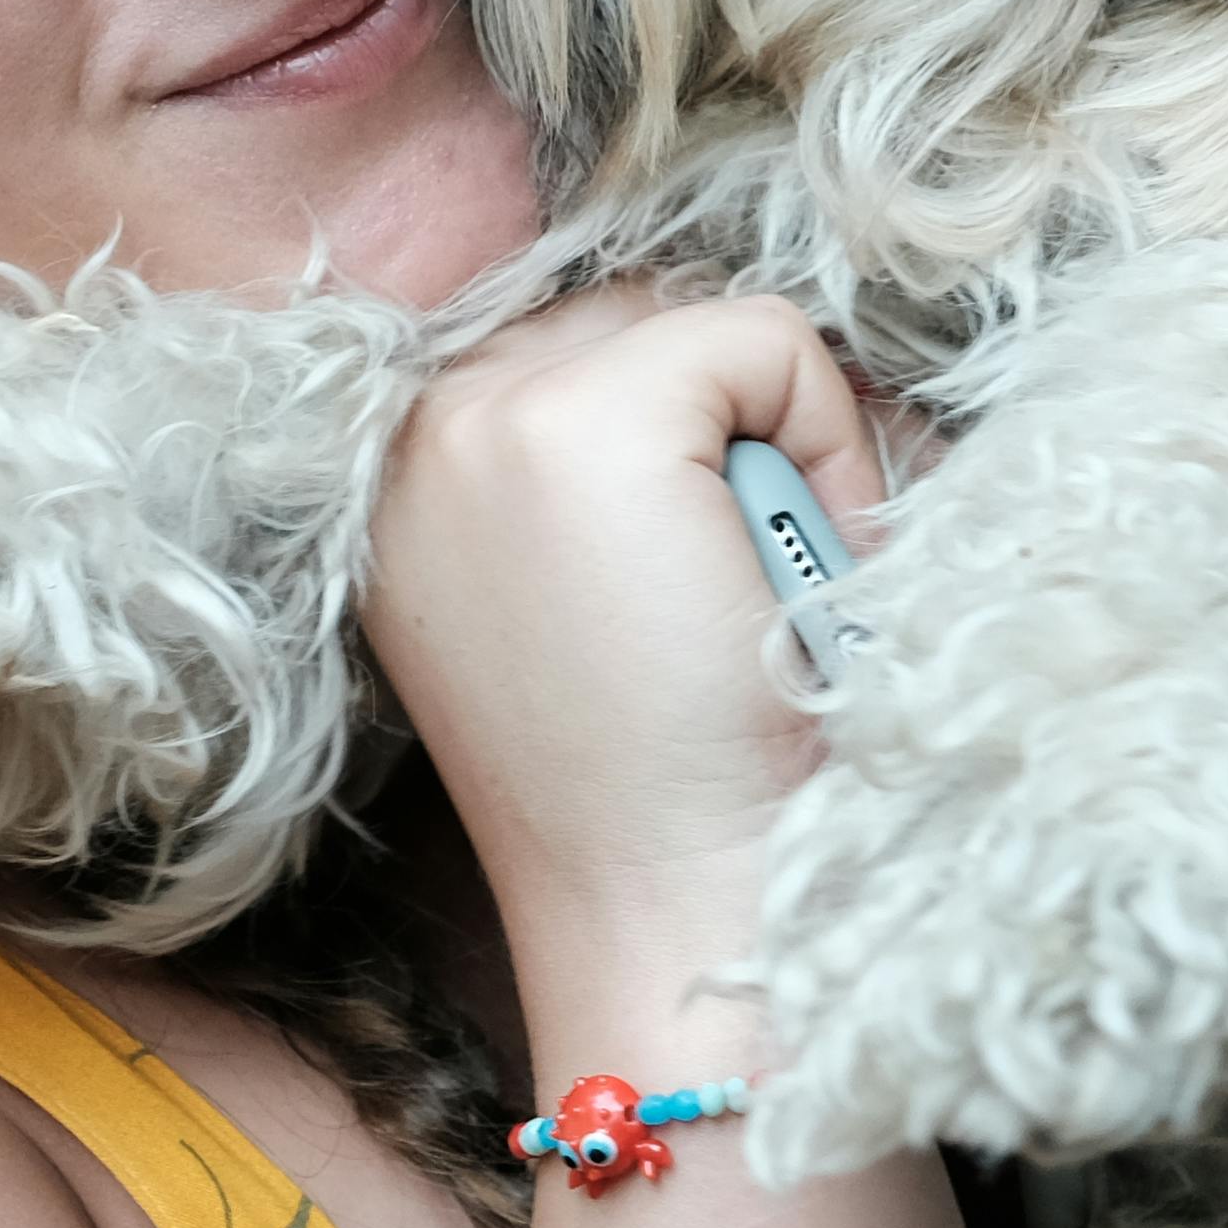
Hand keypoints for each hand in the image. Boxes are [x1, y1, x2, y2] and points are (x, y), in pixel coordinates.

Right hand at [357, 282, 884, 990]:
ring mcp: (482, 417)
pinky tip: (797, 574)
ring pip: (699, 324)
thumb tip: (737, 356)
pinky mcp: (585, 420)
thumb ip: (611, 467)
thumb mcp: (590, 590)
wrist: (668, 908)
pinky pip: (765, 341)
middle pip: (636, 318)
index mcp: (396, 476)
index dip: (683, 441)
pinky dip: (831, 441)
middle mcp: (413, 427)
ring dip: (776, 432)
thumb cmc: (668, 780)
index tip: (696, 576)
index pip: (580, 346)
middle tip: (748, 585)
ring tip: (768, 584)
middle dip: (729, 424)